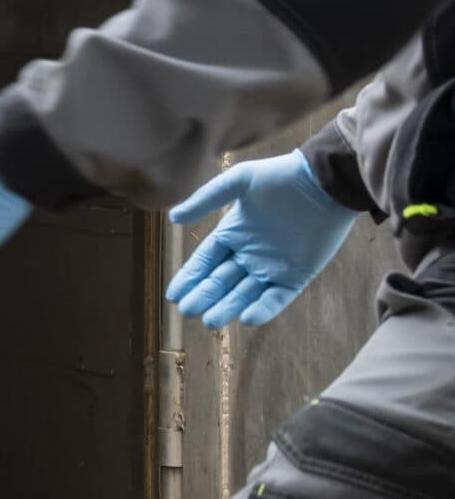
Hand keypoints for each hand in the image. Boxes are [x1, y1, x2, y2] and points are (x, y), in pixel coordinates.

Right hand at [166, 150, 355, 328]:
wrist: (327, 182)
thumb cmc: (282, 177)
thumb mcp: (240, 180)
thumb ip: (206, 199)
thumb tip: (173, 217)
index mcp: (233, 234)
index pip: (205, 262)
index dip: (189, 278)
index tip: (173, 295)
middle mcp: (249, 255)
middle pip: (221, 282)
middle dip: (204, 297)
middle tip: (188, 311)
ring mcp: (272, 267)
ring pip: (244, 294)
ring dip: (228, 308)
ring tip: (210, 321)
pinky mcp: (297, 276)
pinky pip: (276, 297)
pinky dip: (264, 309)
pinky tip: (247, 317)